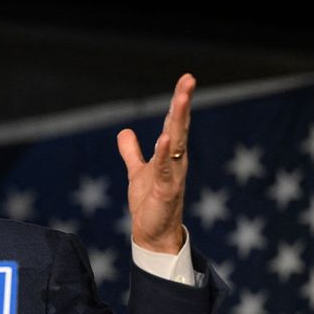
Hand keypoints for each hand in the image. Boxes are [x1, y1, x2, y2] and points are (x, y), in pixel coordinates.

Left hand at [116, 73, 195, 253]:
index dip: (179, 101)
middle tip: (189, 79)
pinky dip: (165, 154)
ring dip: (179, 121)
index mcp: (170, 155)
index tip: (186, 79)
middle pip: (179, 127)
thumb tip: (124, 132)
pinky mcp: (167, 192)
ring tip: (181, 99)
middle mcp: (176, 161)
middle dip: (183, 103)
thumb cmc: (150, 203)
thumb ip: (132, 152)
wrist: (153, 235)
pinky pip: (167, 170)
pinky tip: (165, 138)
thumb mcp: (137, 172)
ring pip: (177, 143)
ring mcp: (173, 175)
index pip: (174, 123)